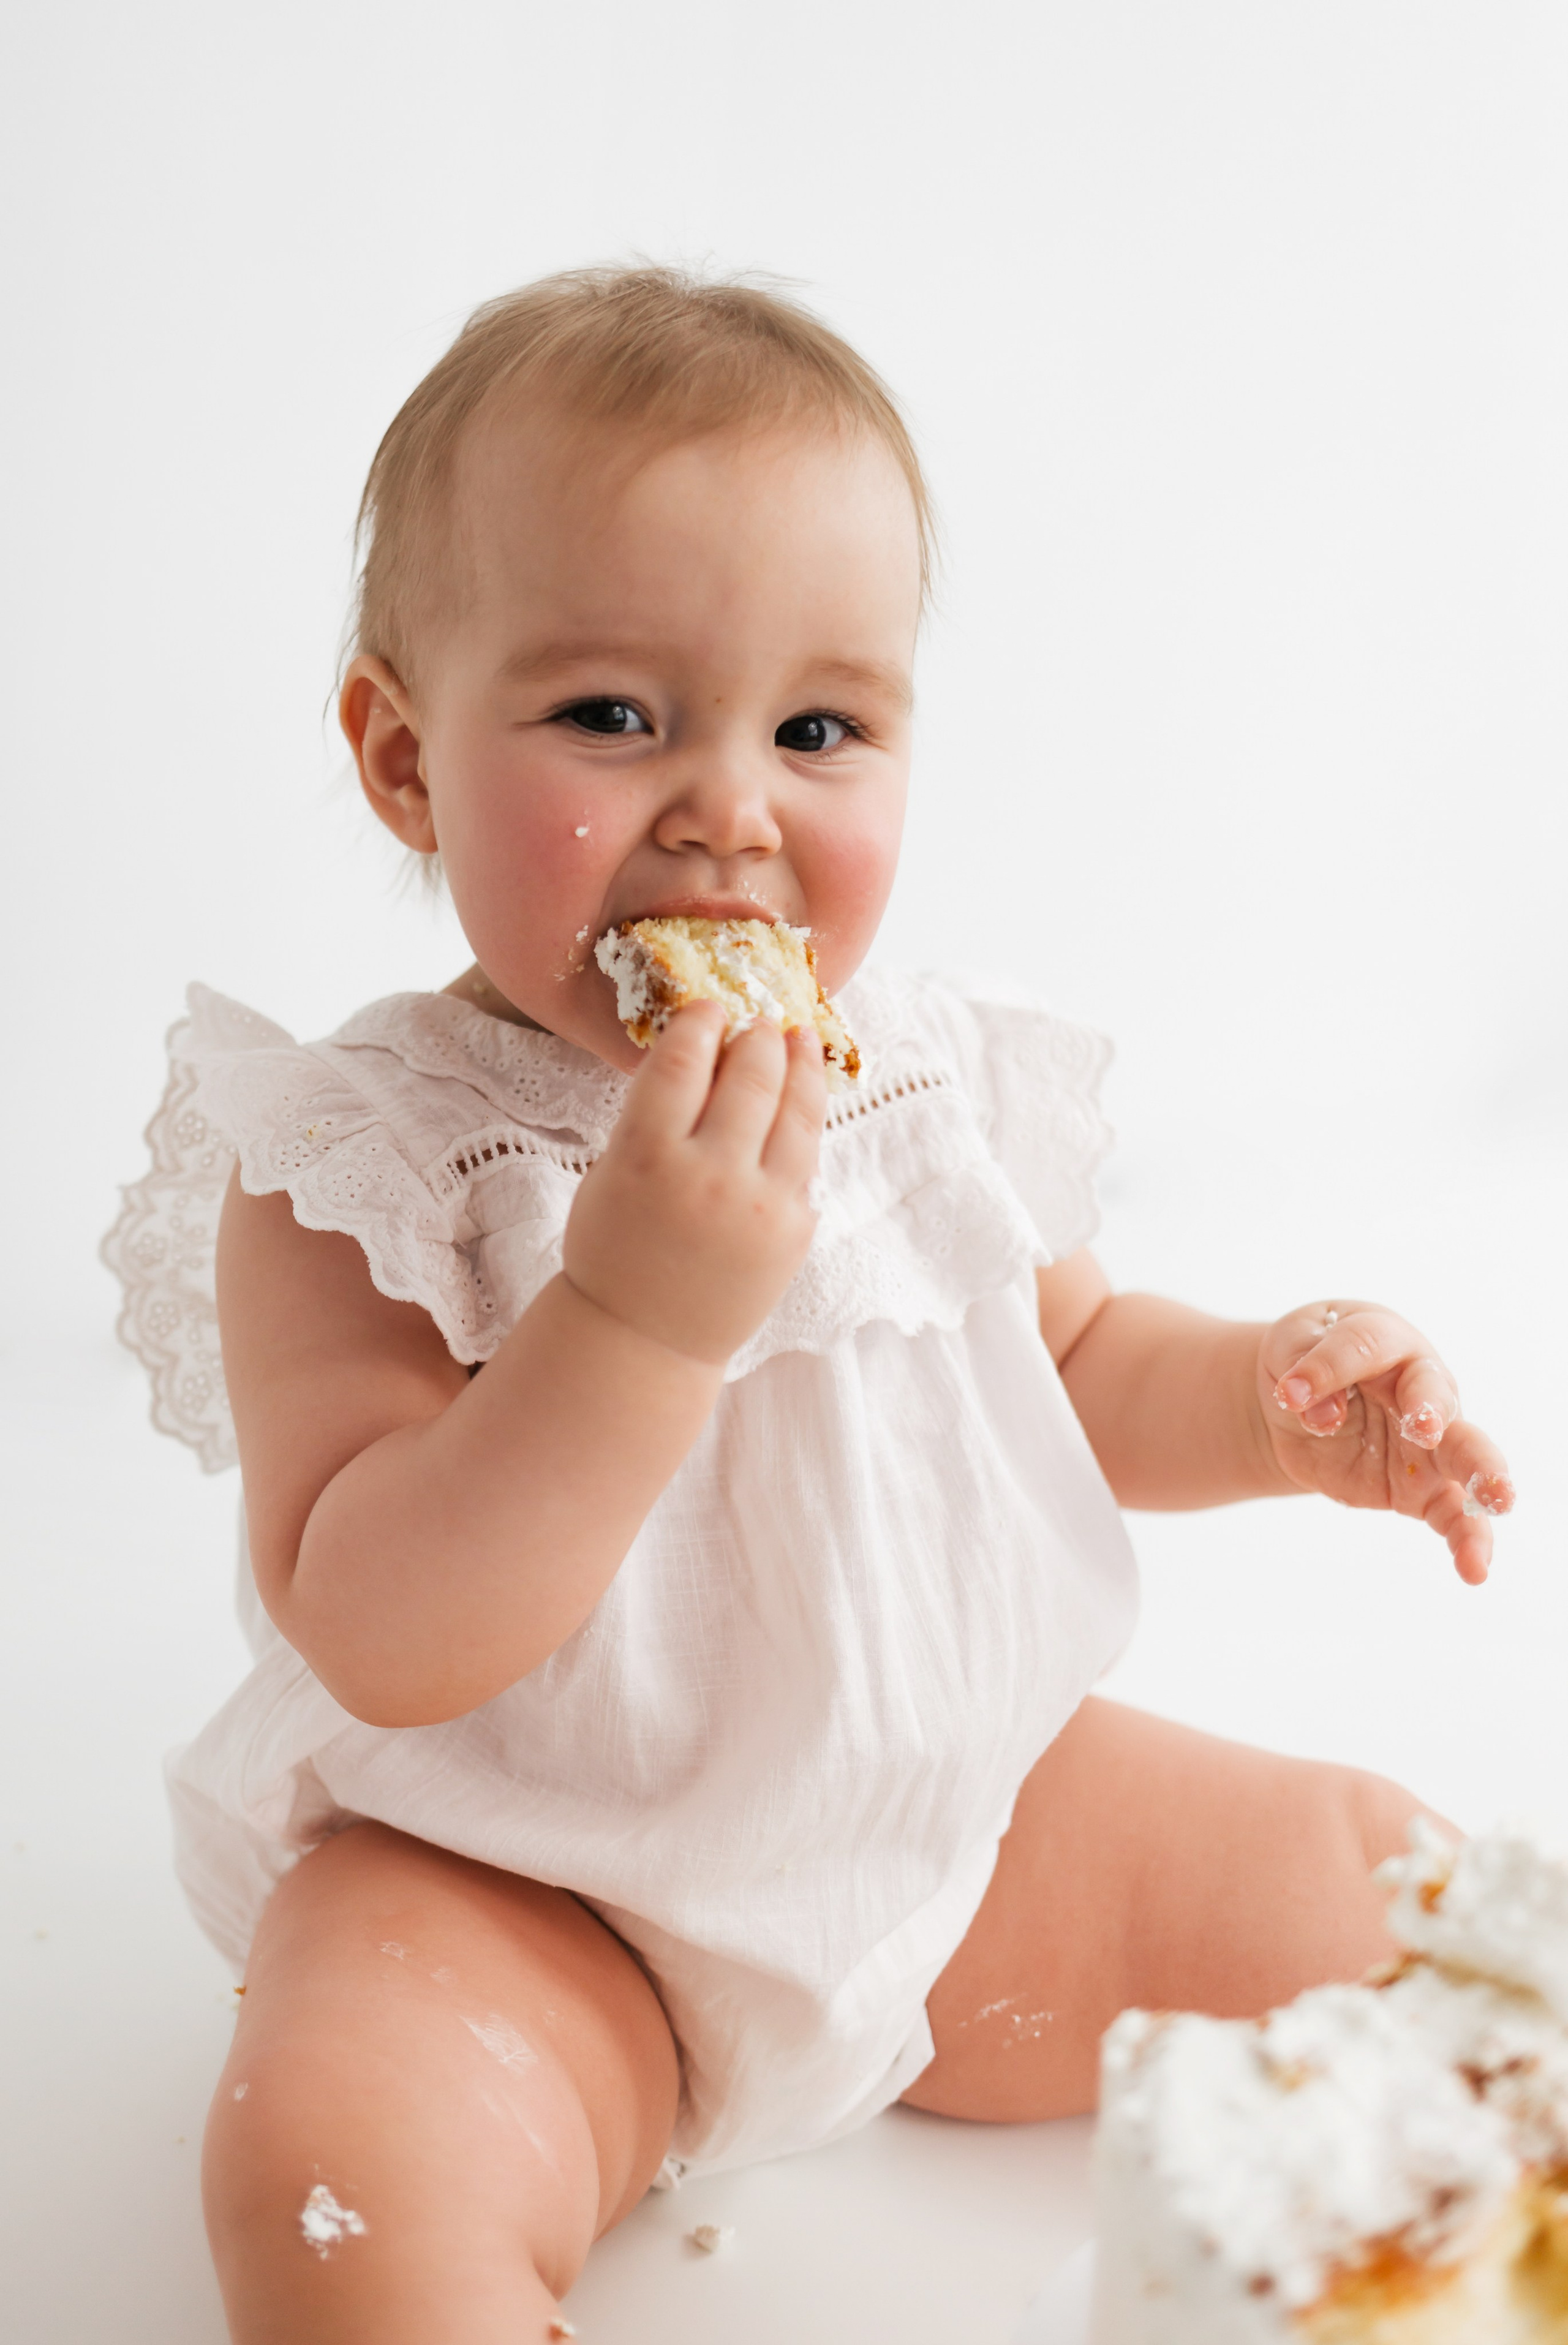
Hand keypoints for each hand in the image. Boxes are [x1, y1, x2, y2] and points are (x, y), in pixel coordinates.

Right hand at [563, 1004, 826, 1365]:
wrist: (644, 1337)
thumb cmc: (617, 1246)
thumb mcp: (613, 1171)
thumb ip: (655, 1114)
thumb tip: (708, 1049)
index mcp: (647, 1155)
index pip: (682, 1061)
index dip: (700, 1022)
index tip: (709, 1008)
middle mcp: (708, 1175)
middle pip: (749, 1075)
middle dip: (757, 1036)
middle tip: (759, 1021)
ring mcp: (759, 1204)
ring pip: (796, 1109)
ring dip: (799, 1063)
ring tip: (797, 1039)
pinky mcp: (793, 1228)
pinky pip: (807, 1155)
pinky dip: (805, 1118)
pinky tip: (803, 1096)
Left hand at [1258, 1301, 1514, 1584]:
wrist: (1300, 1401)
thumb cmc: (1305, 1359)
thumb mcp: (1289, 1348)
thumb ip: (1306, 1371)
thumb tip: (1323, 1415)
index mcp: (1385, 1340)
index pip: (1365, 1347)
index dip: (1327, 1368)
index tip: (1289, 1393)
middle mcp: (1420, 1386)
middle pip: (1436, 1396)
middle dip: (1431, 1411)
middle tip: (1423, 1429)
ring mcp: (1429, 1441)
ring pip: (1465, 1455)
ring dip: (1481, 1474)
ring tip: (1498, 1497)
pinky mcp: (1421, 1488)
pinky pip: (1453, 1515)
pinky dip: (1467, 1539)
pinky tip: (1475, 1568)